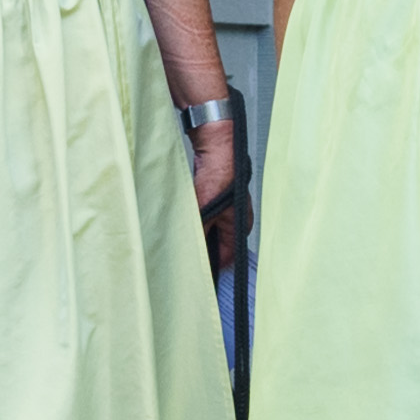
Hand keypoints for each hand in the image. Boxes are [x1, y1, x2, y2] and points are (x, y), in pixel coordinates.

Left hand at [190, 110, 239, 275]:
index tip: (197, 275)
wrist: (217, 143)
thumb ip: (199, 232)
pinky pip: (201, 217)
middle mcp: (234, 220)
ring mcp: (223, 209)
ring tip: (180, 240)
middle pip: (216, 245)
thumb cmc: (222, 172)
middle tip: (183, 258)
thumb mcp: (206, 209)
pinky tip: (180, 221)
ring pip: (207, 231)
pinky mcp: (211, 198)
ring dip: (195, 234)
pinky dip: (192, 221)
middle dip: (201, 250)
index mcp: (240, 226)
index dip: (213, 267)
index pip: (228, 257)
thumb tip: (191, 252)